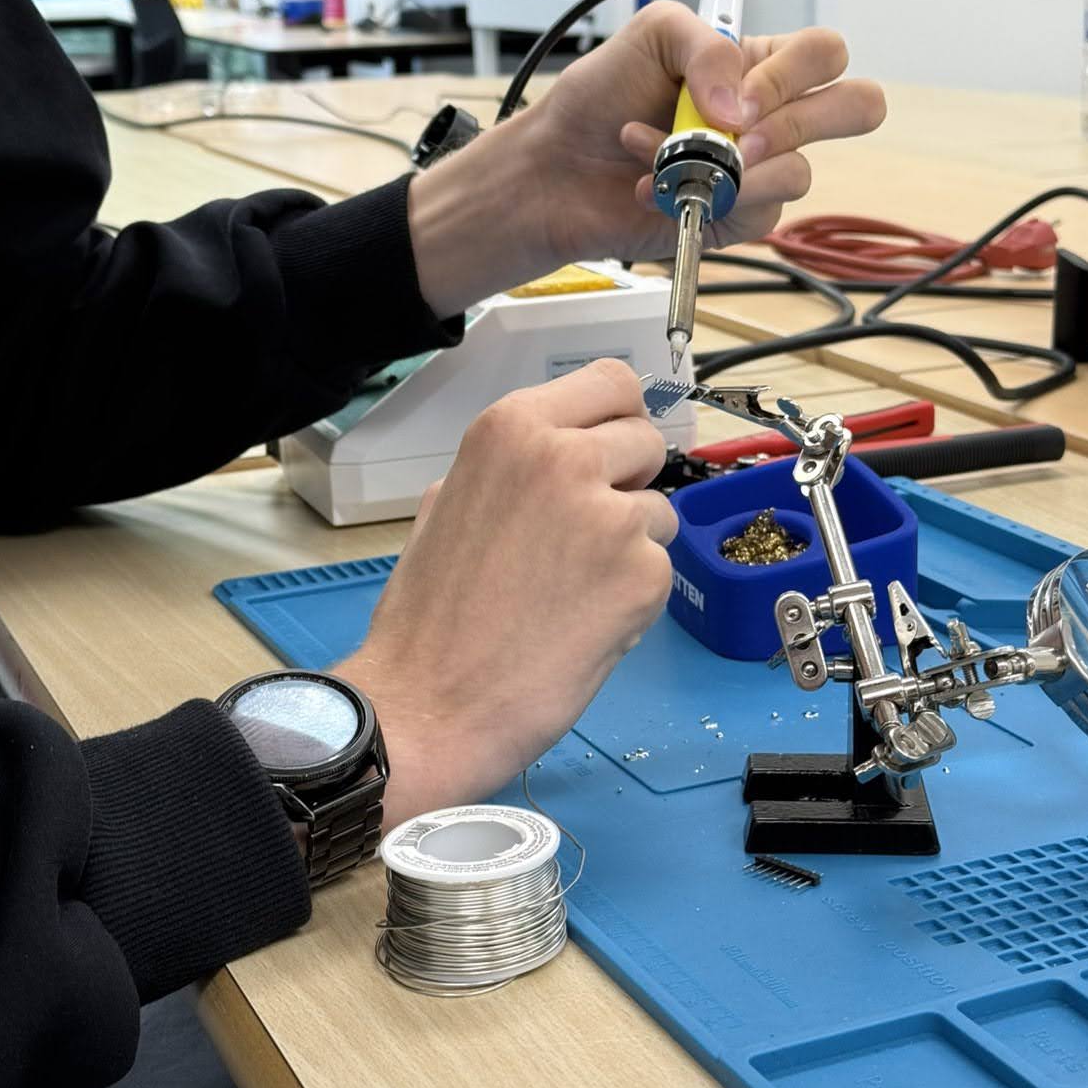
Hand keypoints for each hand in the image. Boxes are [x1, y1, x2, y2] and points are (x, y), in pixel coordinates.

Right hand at [333, 360, 676, 827]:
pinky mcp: (644, 576)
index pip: (612, 382)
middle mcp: (566, 456)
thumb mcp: (447, 503)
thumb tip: (547, 454)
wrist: (430, 705)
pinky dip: (633, 598)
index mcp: (512, 427)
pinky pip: (659, 571)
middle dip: (627, 483)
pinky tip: (583, 624)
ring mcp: (611, 516)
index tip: (607, 452)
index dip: (615, 420)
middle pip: (646, 441)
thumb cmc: (429, 614)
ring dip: (632, 546)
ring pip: (659, 510)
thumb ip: (506, 467)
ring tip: (572, 589)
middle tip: (585, 535)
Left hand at [534, 5, 886, 263]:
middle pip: (854, 109)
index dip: (796, 72)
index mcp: (760, 65)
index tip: (737, 92)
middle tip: (740, 132)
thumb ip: (708, 46)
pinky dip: (701, 196)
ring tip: (665, 156)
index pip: (826, 55)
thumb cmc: (598, 98)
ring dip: (724, 164)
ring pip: (800, 172)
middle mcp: (769, 117)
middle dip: (801, 120)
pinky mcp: (735, 219)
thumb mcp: (651, 35)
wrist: (554, 166)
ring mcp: (758, 172)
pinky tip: (657, 186)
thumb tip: (743, 107)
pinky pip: (759, 216)